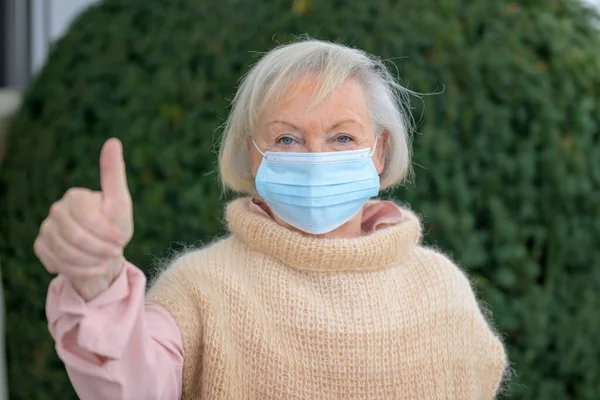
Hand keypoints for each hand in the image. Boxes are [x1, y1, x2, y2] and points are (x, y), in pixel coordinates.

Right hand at [34, 138, 133, 299]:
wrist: (104, 252)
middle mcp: (56, 210)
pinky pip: (56, 263)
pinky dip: (80, 270)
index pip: (88, 219)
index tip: (122, 240)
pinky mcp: (41, 247)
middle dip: (101, 250)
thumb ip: (114, 174)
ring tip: (106, 261)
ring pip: (65, 252)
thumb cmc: (116, 225)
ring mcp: (46, 229)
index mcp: (75, 197)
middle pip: (76, 237)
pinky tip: (92, 268)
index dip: (108, 234)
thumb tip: (113, 141)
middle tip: (115, 253)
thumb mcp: (121, 202)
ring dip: (92, 262)